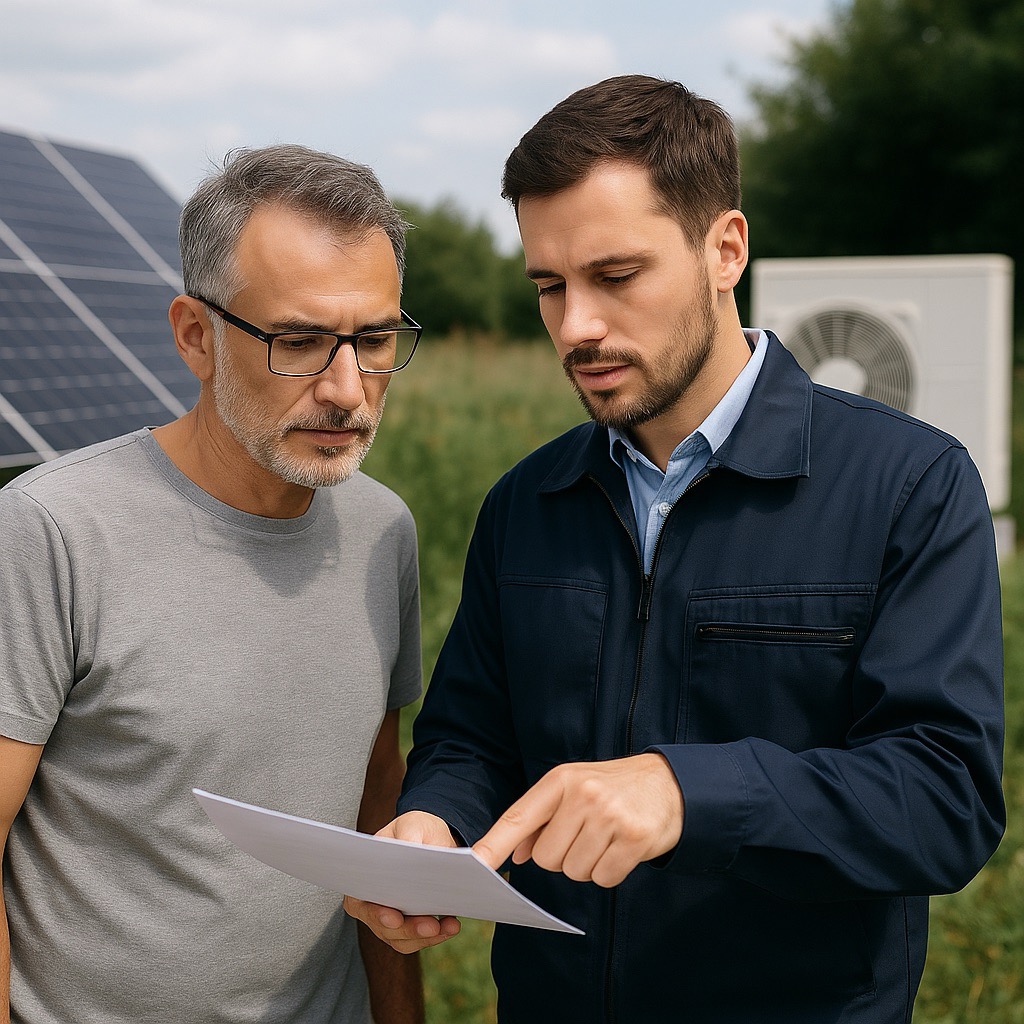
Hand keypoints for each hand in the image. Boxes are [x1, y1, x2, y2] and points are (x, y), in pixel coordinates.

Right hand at [343, 811, 462, 953]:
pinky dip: (436, 935)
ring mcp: (388, 918)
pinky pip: (418, 938)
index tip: (395, 917)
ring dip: (426, 936)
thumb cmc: (415, 829)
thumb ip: (408, 835)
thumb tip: (411, 849)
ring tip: (449, 926)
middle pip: (384, 926)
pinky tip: (451, 925)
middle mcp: (370, 903)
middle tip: (432, 926)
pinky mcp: (408, 926)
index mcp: (363, 877)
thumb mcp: (411, 824)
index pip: (362, 901)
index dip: (376, 913)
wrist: (431, 839)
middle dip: (409, 928)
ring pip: (402, 939)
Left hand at [472, 753, 682, 887]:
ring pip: (575, 871)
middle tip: (586, 835)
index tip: (474, 865)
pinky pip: (603, 878)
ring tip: (606, 838)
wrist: (669, 782)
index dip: (494, 844)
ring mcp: (609, 815)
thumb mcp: (573, 789)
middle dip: (563, 856)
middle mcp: (583, 794)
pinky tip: (622, 848)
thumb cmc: (611, 788)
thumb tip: (515, 854)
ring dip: (588, 865)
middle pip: (547, 858)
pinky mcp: (634, 838)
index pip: (519, 817)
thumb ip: (542, 819)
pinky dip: (610, 871)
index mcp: (561, 780)